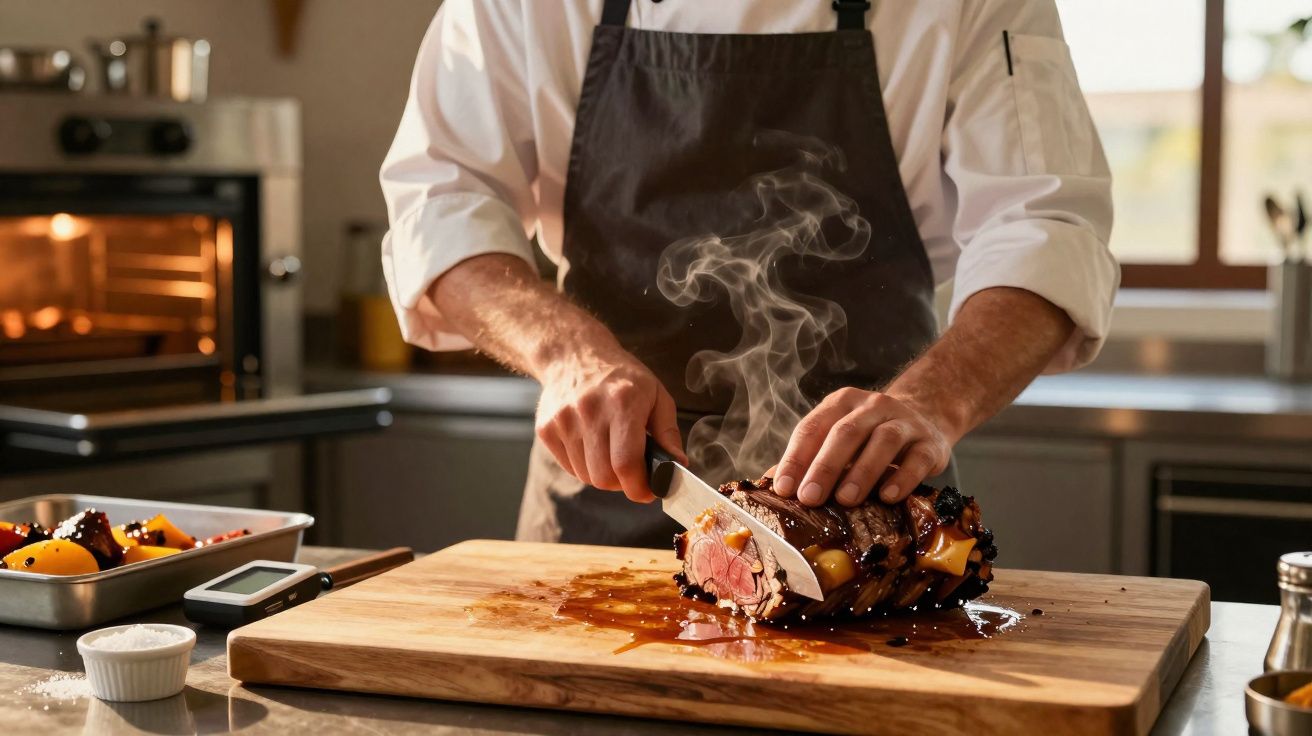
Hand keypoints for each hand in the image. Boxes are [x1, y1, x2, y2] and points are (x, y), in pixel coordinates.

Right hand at [535, 351, 685, 502]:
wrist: (574, 354)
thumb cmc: (622, 377)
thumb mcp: (656, 395)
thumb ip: (668, 433)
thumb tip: (677, 466)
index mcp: (623, 403)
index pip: (626, 464)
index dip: (639, 487)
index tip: (648, 492)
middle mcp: (589, 411)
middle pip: (604, 477)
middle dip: (623, 484)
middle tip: (632, 472)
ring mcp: (563, 420)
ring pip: (586, 476)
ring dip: (603, 475)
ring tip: (611, 452)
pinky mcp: (546, 429)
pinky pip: (569, 467)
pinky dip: (584, 466)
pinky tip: (592, 445)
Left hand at [771, 387, 954, 506]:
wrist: (926, 418)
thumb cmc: (869, 437)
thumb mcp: (837, 439)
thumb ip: (807, 459)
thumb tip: (769, 486)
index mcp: (841, 403)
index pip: (813, 427)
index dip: (796, 458)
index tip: (784, 489)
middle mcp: (872, 406)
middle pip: (845, 432)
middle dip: (825, 466)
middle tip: (810, 498)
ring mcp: (904, 422)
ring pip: (882, 441)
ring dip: (862, 472)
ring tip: (846, 500)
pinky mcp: (930, 443)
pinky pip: (916, 458)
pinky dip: (902, 478)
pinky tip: (887, 496)